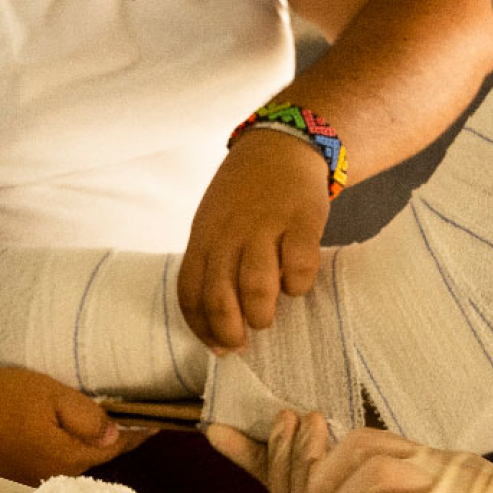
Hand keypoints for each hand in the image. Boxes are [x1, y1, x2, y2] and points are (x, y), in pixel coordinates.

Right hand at [0, 363, 154, 482]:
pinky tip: (69, 432)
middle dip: (117, 439)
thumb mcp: (51, 396)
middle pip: (96, 458)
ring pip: (74, 460)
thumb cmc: (2, 397)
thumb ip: (88, 417)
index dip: (139, 432)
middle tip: (135, 416)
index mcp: (69, 459)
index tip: (158, 421)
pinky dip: (67, 447)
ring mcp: (33, 478)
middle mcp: (56, 477)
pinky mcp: (16, 472)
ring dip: (90, 445)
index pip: (117, 447)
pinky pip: (54, 460)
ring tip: (106, 422)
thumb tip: (116, 435)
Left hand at [179, 131, 332, 350]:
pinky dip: (298, 285)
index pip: (190, 293)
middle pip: (220, 297)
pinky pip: (299, 267)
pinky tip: (295, 283)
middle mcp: (230, 233)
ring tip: (266, 316)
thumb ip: (212, 263)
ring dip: (261, 313)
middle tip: (241, 343)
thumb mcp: (214, 222)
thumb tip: (216, 321)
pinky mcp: (302, 221)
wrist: (282, 146)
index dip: (201, 327)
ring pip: (256, 287)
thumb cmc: (245, 195)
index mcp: (203, 235)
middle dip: (229, 331)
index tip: (217, 346)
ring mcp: (266, 226)